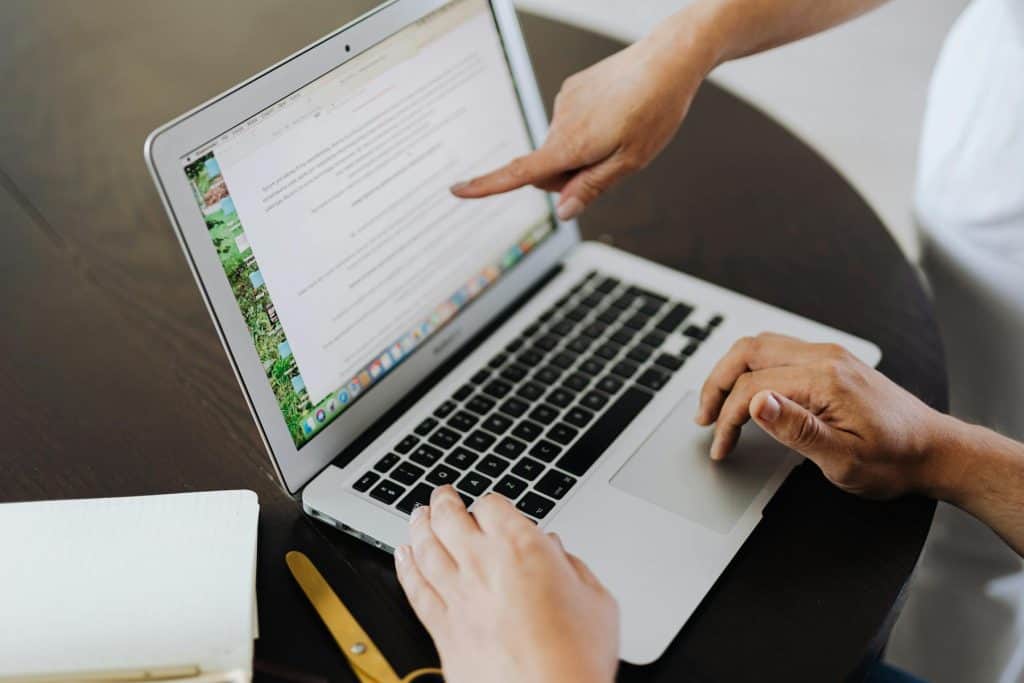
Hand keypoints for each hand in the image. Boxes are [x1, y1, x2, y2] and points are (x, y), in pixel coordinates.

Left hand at [394, 486, 618, 682]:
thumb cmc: (576, 659)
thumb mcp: (597, 601)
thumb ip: (573, 569)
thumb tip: (558, 554)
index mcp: (522, 548)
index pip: (492, 505)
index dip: (490, 503)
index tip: (491, 506)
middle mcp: (483, 565)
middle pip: (449, 519)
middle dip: (444, 501)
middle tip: (442, 494)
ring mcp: (459, 597)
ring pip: (426, 549)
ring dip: (420, 526)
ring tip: (418, 515)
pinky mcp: (443, 629)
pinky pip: (416, 589)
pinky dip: (406, 568)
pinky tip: (402, 557)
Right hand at [450, 19, 714, 219]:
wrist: (668, 59)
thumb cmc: (656, 110)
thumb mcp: (631, 161)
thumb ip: (592, 187)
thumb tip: (563, 211)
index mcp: (571, 144)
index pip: (520, 172)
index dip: (486, 185)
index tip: (457, 190)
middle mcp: (560, 123)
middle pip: (547, 169)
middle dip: (568, 177)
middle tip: (611, 165)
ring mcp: (564, 104)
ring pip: (561, 147)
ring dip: (582, 152)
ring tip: (621, 134)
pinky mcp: (571, 91)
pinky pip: (570, 125)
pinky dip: (586, 131)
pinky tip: (616, 116)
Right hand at [696, 332, 948, 498]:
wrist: (934, 450)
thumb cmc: (894, 461)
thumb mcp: (843, 459)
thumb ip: (796, 429)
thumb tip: (756, 402)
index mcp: (825, 380)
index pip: (753, 386)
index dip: (728, 417)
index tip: (721, 446)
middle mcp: (825, 357)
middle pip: (748, 351)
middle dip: (716, 383)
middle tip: (703, 417)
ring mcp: (828, 355)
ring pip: (760, 345)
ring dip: (730, 372)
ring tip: (717, 404)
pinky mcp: (830, 361)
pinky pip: (777, 351)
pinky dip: (751, 368)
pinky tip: (746, 392)